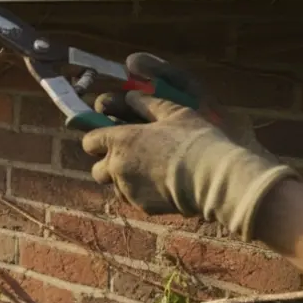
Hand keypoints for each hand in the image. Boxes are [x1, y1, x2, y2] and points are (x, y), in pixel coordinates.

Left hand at [81, 54, 296, 238]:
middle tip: (130, 160)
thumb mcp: (174, 112)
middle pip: (97, 169)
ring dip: (125, 181)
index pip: (90, 142)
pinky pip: (134, 200)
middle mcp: (117, 166)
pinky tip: (163, 186)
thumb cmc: (195, 139)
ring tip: (151, 174)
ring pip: (115, 187)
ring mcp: (128, 189)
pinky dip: (142, 194)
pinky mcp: (142, 206)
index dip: (98, 140)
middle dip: (108, 165)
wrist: (213, 178)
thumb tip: (131, 95)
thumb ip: (147, 103)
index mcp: (120, 140)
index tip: (111, 139)